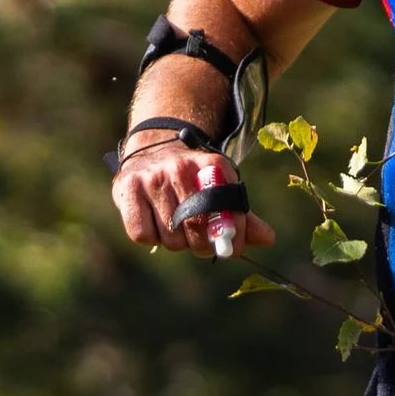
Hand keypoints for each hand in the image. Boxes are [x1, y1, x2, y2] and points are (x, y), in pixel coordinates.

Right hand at [112, 142, 277, 256]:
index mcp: (212, 166)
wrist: (155, 148)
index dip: (232, 239)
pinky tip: (155, 224)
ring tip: (176, 227)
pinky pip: (143, 235)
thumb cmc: (194, 178)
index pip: (228, 214)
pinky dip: (151, 238)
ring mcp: (151, 178)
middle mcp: (180, 168)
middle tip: (200, 242)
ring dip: (176, 242)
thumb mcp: (220, 187)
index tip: (230, 247)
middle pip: (197, 230)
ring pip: (170, 238)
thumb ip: (241, 215)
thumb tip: (268, 239)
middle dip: (203, 246)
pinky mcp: (126, 189)